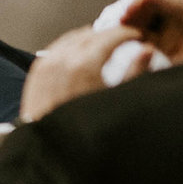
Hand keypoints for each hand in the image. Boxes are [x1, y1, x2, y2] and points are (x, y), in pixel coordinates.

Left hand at [20, 23, 139, 121]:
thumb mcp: (118, 99)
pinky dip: (70, 46)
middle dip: (109, 34)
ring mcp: (47, 65)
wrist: (54, 150)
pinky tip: (79, 53)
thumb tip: (145, 51)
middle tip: (124, 38)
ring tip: (104, 44)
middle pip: (90, 35)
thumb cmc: (87, 131)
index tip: (136, 35)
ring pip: (71, 39)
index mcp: (85, 65)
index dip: (126, 33)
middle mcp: (63, 61)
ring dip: (89, 38)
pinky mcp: (36, 74)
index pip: (109, 37)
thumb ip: (134, 72)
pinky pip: (55, 50)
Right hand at [122, 0, 182, 65]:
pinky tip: (134, 38)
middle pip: (153, 2)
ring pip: (148, 18)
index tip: (134, 6)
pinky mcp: (170, 44)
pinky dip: (139, 35)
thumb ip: (181, 5)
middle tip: (126, 18)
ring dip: (136, 21)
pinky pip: (149, 36)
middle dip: (138, 9)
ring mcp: (178, 26)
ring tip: (126, 28)